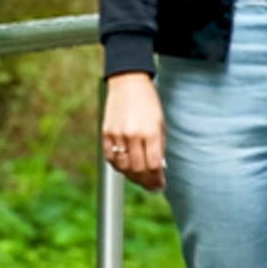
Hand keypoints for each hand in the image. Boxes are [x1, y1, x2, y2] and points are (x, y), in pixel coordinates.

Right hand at [101, 72, 165, 191]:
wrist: (127, 81)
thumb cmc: (147, 101)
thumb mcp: (159, 122)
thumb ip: (158, 145)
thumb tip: (157, 168)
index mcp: (151, 132)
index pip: (154, 165)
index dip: (157, 179)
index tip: (160, 184)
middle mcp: (133, 135)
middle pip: (138, 169)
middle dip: (146, 182)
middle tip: (151, 186)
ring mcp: (117, 134)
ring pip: (123, 167)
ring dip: (132, 177)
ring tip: (139, 179)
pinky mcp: (106, 133)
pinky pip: (110, 158)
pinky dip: (118, 166)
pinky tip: (125, 168)